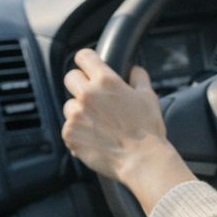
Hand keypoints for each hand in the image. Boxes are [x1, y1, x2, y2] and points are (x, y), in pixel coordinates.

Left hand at [62, 49, 194, 213]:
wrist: (141, 159)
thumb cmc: (147, 129)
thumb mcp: (148, 96)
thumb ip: (139, 77)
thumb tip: (134, 70)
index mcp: (106, 81)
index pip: (84, 57)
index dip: (86, 60)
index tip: (88, 65)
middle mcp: (87, 95)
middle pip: (70, 77)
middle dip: (80, 83)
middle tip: (92, 96)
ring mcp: (75, 115)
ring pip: (69, 105)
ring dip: (79, 110)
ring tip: (97, 122)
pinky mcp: (69, 134)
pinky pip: (68, 127)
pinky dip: (78, 131)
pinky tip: (94, 137)